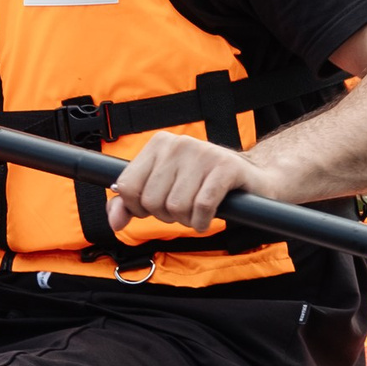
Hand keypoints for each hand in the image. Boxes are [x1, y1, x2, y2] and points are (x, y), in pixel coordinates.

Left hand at [107, 131, 253, 235]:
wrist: (252, 179)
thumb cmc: (201, 185)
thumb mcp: (162, 190)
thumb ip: (132, 204)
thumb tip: (114, 221)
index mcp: (158, 144)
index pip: (126, 186)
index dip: (138, 207)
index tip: (155, 206)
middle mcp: (178, 144)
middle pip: (151, 201)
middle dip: (166, 215)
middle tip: (183, 208)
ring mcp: (203, 153)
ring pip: (176, 206)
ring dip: (187, 220)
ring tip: (197, 210)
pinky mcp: (225, 167)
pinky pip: (202, 206)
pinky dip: (202, 221)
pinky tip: (207, 218)